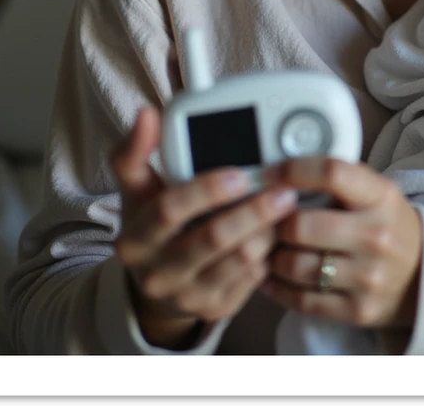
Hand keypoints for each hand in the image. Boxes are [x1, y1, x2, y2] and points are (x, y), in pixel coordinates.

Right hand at [110, 106, 299, 348]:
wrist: (158, 278)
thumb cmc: (154, 219)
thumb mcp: (138, 187)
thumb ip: (137, 149)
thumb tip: (146, 114)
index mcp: (136, 237)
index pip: (169, 210)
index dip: (206, 190)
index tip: (239, 173)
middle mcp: (158, 272)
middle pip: (213, 238)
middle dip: (252, 211)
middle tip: (282, 190)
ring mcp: (188, 295)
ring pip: (240, 260)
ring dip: (268, 229)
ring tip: (286, 205)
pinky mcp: (216, 308)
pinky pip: (253, 279)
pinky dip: (271, 251)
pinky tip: (279, 230)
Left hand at [259, 156, 423, 331]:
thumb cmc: (387, 224)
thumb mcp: (376, 191)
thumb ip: (338, 179)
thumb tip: (284, 172)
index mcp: (381, 197)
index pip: (332, 173)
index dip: (293, 171)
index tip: (270, 175)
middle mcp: (377, 236)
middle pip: (303, 225)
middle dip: (276, 223)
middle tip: (267, 221)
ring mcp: (368, 276)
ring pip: (296, 266)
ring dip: (273, 257)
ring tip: (270, 248)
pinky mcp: (358, 310)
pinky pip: (302, 300)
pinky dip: (278, 288)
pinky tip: (272, 276)